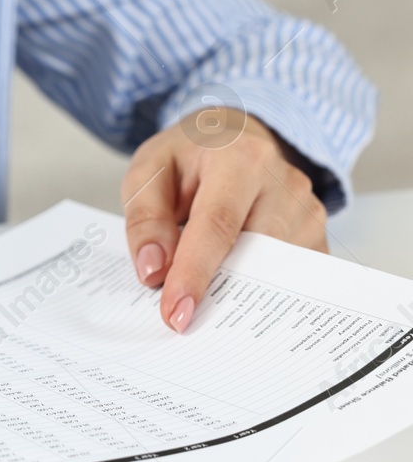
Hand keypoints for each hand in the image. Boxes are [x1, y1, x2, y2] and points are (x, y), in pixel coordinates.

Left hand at [121, 107, 327, 332]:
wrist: (234, 137)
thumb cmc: (189, 155)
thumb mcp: (149, 171)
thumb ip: (145, 218)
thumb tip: (153, 271)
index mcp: (239, 158)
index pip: (217, 225)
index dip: (195, 273)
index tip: (175, 313)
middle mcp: (283, 182)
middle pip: (254, 252)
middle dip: (217, 294)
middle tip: (183, 324)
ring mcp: (307, 209)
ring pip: (276, 270)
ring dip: (239, 296)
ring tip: (205, 314)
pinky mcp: (316, 234)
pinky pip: (292, 276)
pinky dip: (262, 294)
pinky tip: (233, 304)